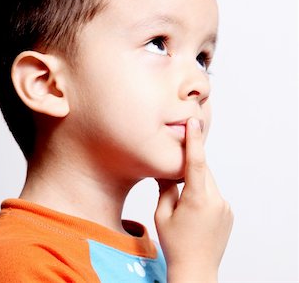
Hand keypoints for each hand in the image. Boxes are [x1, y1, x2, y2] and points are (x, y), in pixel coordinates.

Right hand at [154, 118, 233, 282]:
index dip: (194, 140)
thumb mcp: (162, 214)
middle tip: (174, 173)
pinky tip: (195, 213)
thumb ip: (166, 187)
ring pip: (209, 182)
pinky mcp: (229, 212)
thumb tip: (167, 168)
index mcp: (198, 199)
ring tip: (184, 203)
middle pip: (203, 170)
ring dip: (197, 182)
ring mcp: (225, 207)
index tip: (193, 122)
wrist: (196, 270)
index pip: (197, 162)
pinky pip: (214, 193)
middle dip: (190, 167)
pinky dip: (204, 193)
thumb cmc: (175, 244)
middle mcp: (216, 200)